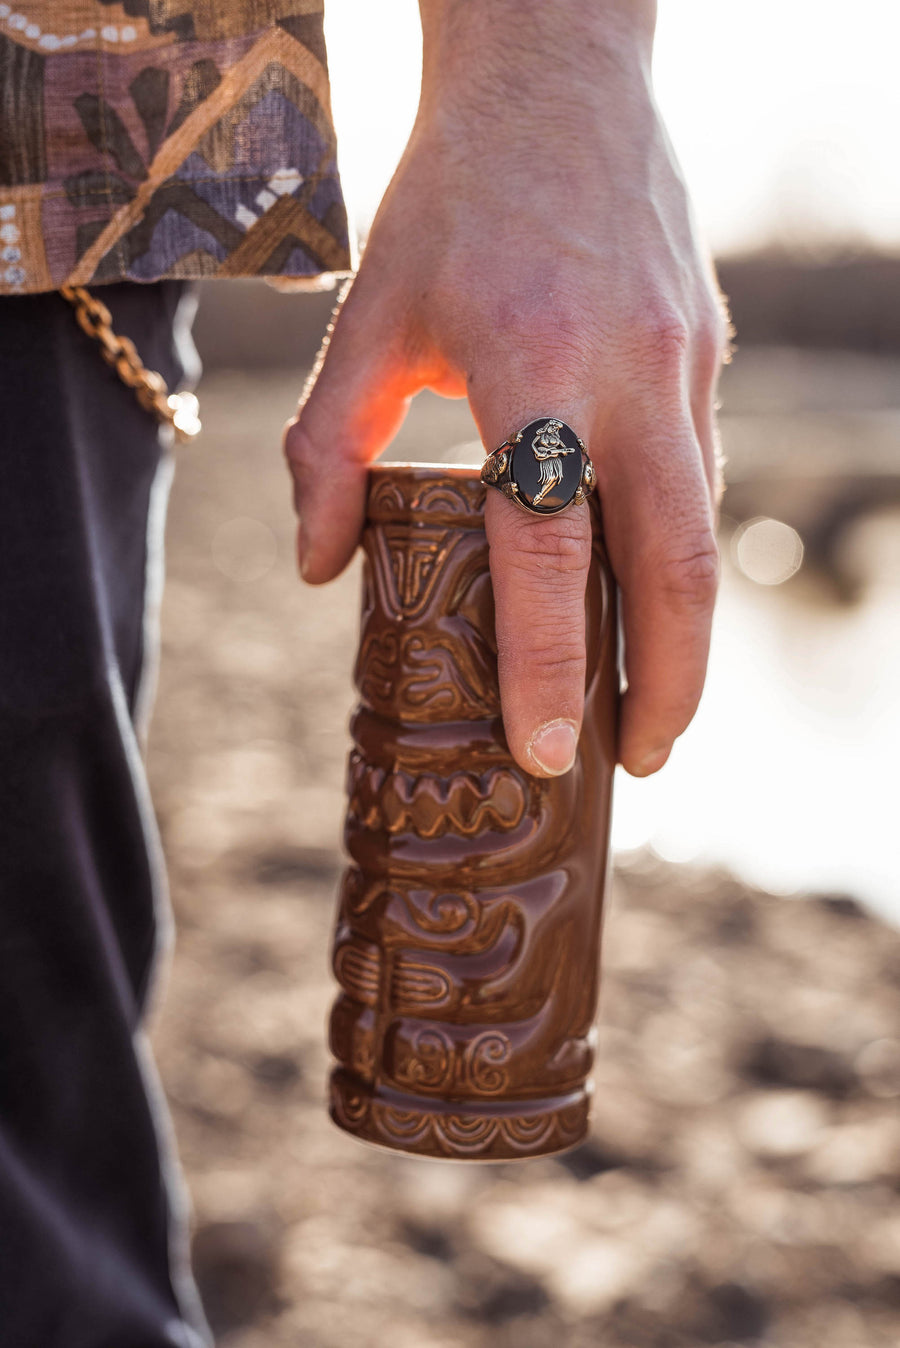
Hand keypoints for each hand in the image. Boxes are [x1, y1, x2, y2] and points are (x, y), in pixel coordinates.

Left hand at [284, 0, 726, 777]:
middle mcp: (629, 372)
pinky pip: (697, 477)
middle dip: (667, 684)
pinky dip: (673, 554)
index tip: (546, 748)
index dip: (552, 659)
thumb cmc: (450, 201)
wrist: (560, 77)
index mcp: (533, 362)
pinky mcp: (706, 355)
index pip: (549, 545)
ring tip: (642, 703)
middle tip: (635, 761)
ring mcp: (683, 363)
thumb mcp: (369, 316)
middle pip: (676, 567)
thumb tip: (319, 569)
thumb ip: (329, 447)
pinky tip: (638, 593)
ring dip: (682, 633)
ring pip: (702, 531)